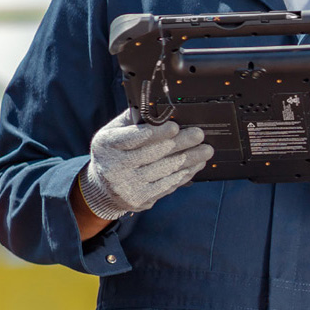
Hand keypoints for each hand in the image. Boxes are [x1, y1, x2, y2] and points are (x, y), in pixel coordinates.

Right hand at [78, 110, 213, 220]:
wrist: (103, 188)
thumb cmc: (114, 152)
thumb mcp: (113, 131)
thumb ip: (131, 119)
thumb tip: (155, 109)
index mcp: (106, 145)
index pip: (133, 138)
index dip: (156, 133)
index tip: (175, 126)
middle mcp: (113, 168)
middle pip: (153, 154)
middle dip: (180, 143)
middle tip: (199, 135)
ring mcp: (127, 187)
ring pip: (164, 171)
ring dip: (189, 160)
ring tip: (206, 150)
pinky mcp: (141, 200)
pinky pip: (167, 185)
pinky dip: (184, 174)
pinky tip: (196, 165)